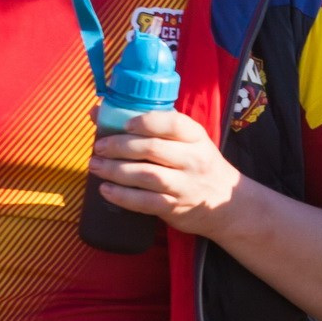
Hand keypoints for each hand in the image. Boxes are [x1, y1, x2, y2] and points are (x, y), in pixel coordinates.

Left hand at [90, 109, 249, 239]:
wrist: (225, 203)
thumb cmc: (198, 165)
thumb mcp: (187, 141)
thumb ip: (151, 127)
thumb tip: (98, 113)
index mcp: (196, 136)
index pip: (173, 123)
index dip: (146, 122)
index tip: (124, 125)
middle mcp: (192, 159)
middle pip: (152, 148)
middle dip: (120, 146)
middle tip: (99, 147)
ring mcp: (184, 185)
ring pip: (146, 175)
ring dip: (116, 170)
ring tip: (96, 166)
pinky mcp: (175, 207)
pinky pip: (145, 201)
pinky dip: (122, 196)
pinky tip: (106, 190)